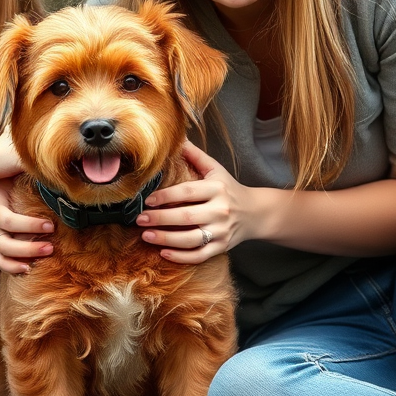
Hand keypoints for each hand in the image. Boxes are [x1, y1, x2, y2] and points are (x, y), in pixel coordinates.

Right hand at [0, 178, 53, 275]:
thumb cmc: (7, 185)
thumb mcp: (12, 175)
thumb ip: (25, 173)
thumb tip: (50, 170)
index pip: (8, 220)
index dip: (29, 225)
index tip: (51, 225)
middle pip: (5, 243)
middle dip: (29, 247)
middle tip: (51, 247)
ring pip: (2, 256)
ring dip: (23, 259)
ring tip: (44, 256)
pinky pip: (0, 264)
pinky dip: (12, 268)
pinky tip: (29, 269)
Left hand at [135, 141, 267, 262]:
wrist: (255, 213)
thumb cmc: (229, 189)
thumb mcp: (215, 170)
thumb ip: (195, 156)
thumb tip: (177, 138)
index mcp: (217, 189)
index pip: (188, 192)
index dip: (166, 196)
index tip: (148, 200)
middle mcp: (220, 211)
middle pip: (187, 217)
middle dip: (160, 219)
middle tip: (140, 219)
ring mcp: (221, 231)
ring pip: (191, 239)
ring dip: (166, 239)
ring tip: (146, 236)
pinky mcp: (222, 247)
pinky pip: (199, 255)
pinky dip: (181, 257)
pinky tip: (163, 253)